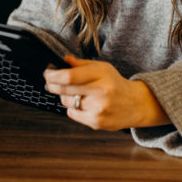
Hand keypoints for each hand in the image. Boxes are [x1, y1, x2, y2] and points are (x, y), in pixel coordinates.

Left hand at [43, 56, 170, 130]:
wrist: (135, 104)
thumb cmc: (115, 83)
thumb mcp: (102, 68)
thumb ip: (81, 64)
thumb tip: (63, 60)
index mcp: (101, 75)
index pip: (69, 76)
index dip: (53, 75)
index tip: (47, 73)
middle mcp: (100, 92)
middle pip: (65, 89)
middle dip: (52, 84)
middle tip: (49, 81)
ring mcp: (98, 109)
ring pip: (67, 102)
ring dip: (64, 96)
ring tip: (74, 92)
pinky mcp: (96, 122)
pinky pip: (72, 114)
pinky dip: (72, 108)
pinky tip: (82, 103)